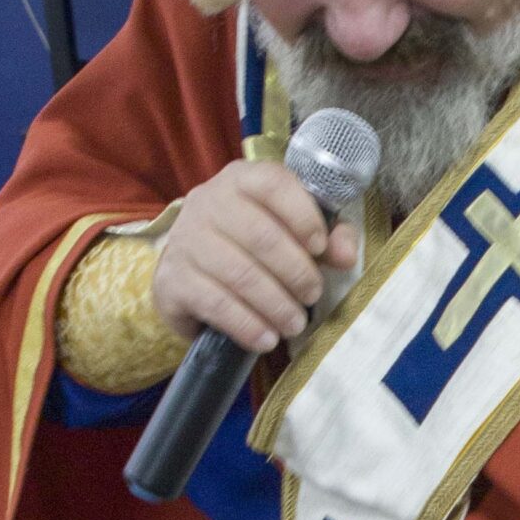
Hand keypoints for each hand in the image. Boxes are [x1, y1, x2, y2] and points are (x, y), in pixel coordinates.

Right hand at [151, 161, 359, 353]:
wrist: (189, 277)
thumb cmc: (249, 250)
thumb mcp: (289, 235)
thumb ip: (325, 238)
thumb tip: (346, 255)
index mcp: (240, 180)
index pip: (272, 183)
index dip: (303, 216)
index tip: (320, 248)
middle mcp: (208, 203)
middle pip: (261, 235)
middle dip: (296, 271)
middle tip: (312, 295)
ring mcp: (186, 240)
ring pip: (240, 273)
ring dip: (276, 304)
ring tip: (295, 324)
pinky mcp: (173, 280)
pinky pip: (216, 304)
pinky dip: (248, 325)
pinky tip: (267, 339)